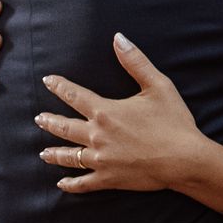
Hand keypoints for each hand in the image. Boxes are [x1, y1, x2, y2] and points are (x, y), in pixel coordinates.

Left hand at [37, 35, 207, 193]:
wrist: (184, 159)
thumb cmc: (174, 122)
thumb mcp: (159, 86)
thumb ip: (136, 62)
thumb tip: (118, 38)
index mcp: (106, 112)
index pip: (75, 95)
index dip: (59, 86)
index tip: (48, 81)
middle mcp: (96, 135)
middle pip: (64, 127)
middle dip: (49, 121)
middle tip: (38, 118)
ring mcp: (100, 159)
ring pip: (69, 156)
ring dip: (54, 153)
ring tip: (43, 152)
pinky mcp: (109, 178)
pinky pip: (83, 183)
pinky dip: (71, 184)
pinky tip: (62, 184)